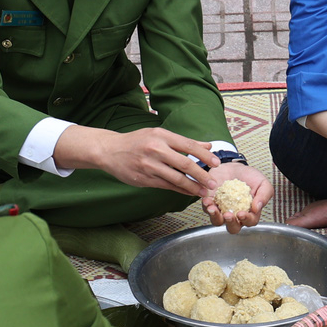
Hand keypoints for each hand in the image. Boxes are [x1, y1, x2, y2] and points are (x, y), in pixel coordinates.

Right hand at [56, 126, 215, 195]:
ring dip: (192, 187)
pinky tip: (189, 192)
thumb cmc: (137, 141)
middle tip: (213, 183)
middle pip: (185, 164)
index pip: (188, 145)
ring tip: (204, 191)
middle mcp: (156, 149)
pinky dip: (180, 190)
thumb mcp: (158, 134)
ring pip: (176, 178)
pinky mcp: (144, 179)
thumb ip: (183, 142)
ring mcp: (149, 165)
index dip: (205, 156)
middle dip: (202, 175)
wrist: (109, 150)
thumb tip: (207, 145)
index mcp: (161, 135)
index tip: (217, 163)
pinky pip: (167, 186)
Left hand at [201, 163, 269, 233]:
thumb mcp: (263, 183)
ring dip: (215, 217)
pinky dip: (206, 206)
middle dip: (230, 223)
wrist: (236, 167)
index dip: (246, 220)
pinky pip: (206, 208)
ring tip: (213, 208)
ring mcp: (222, 210)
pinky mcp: (211, 202)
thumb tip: (257, 208)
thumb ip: (264, 196)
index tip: (242, 213)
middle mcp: (236, 215)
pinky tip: (207, 200)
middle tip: (228, 215)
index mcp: (250, 213)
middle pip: (233, 227)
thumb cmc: (250, 177)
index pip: (250, 222)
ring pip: (217, 221)